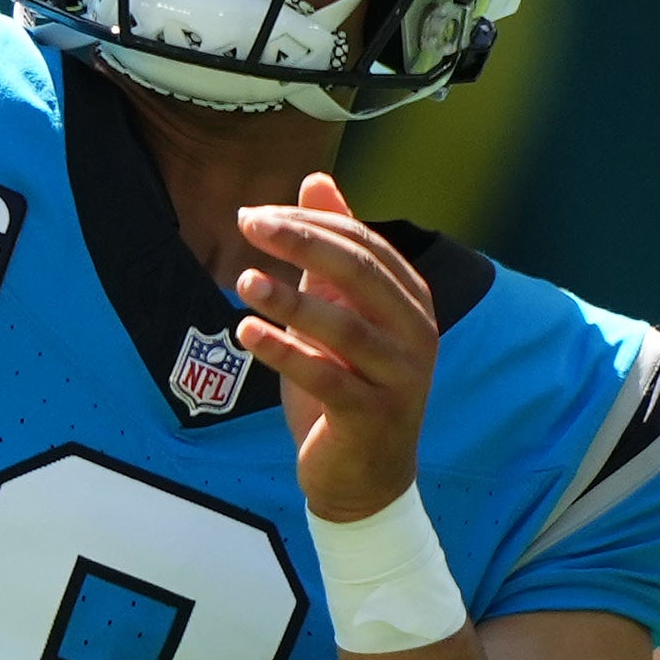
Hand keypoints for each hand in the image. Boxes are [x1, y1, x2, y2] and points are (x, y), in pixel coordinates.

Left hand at [230, 171, 436, 522]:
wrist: (363, 478)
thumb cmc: (346, 384)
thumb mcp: (337, 310)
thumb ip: (331, 251)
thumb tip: (315, 180)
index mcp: (411, 300)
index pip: (363, 244)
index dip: (310, 223)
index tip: (255, 213)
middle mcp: (416, 334)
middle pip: (361, 274)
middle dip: (302, 243)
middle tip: (248, 223)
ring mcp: (400, 377)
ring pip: (346, 328)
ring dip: (290, 301)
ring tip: (242, 281)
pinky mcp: (373, 417)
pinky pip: (328, 379)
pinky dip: (285, 354)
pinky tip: (246, 333)